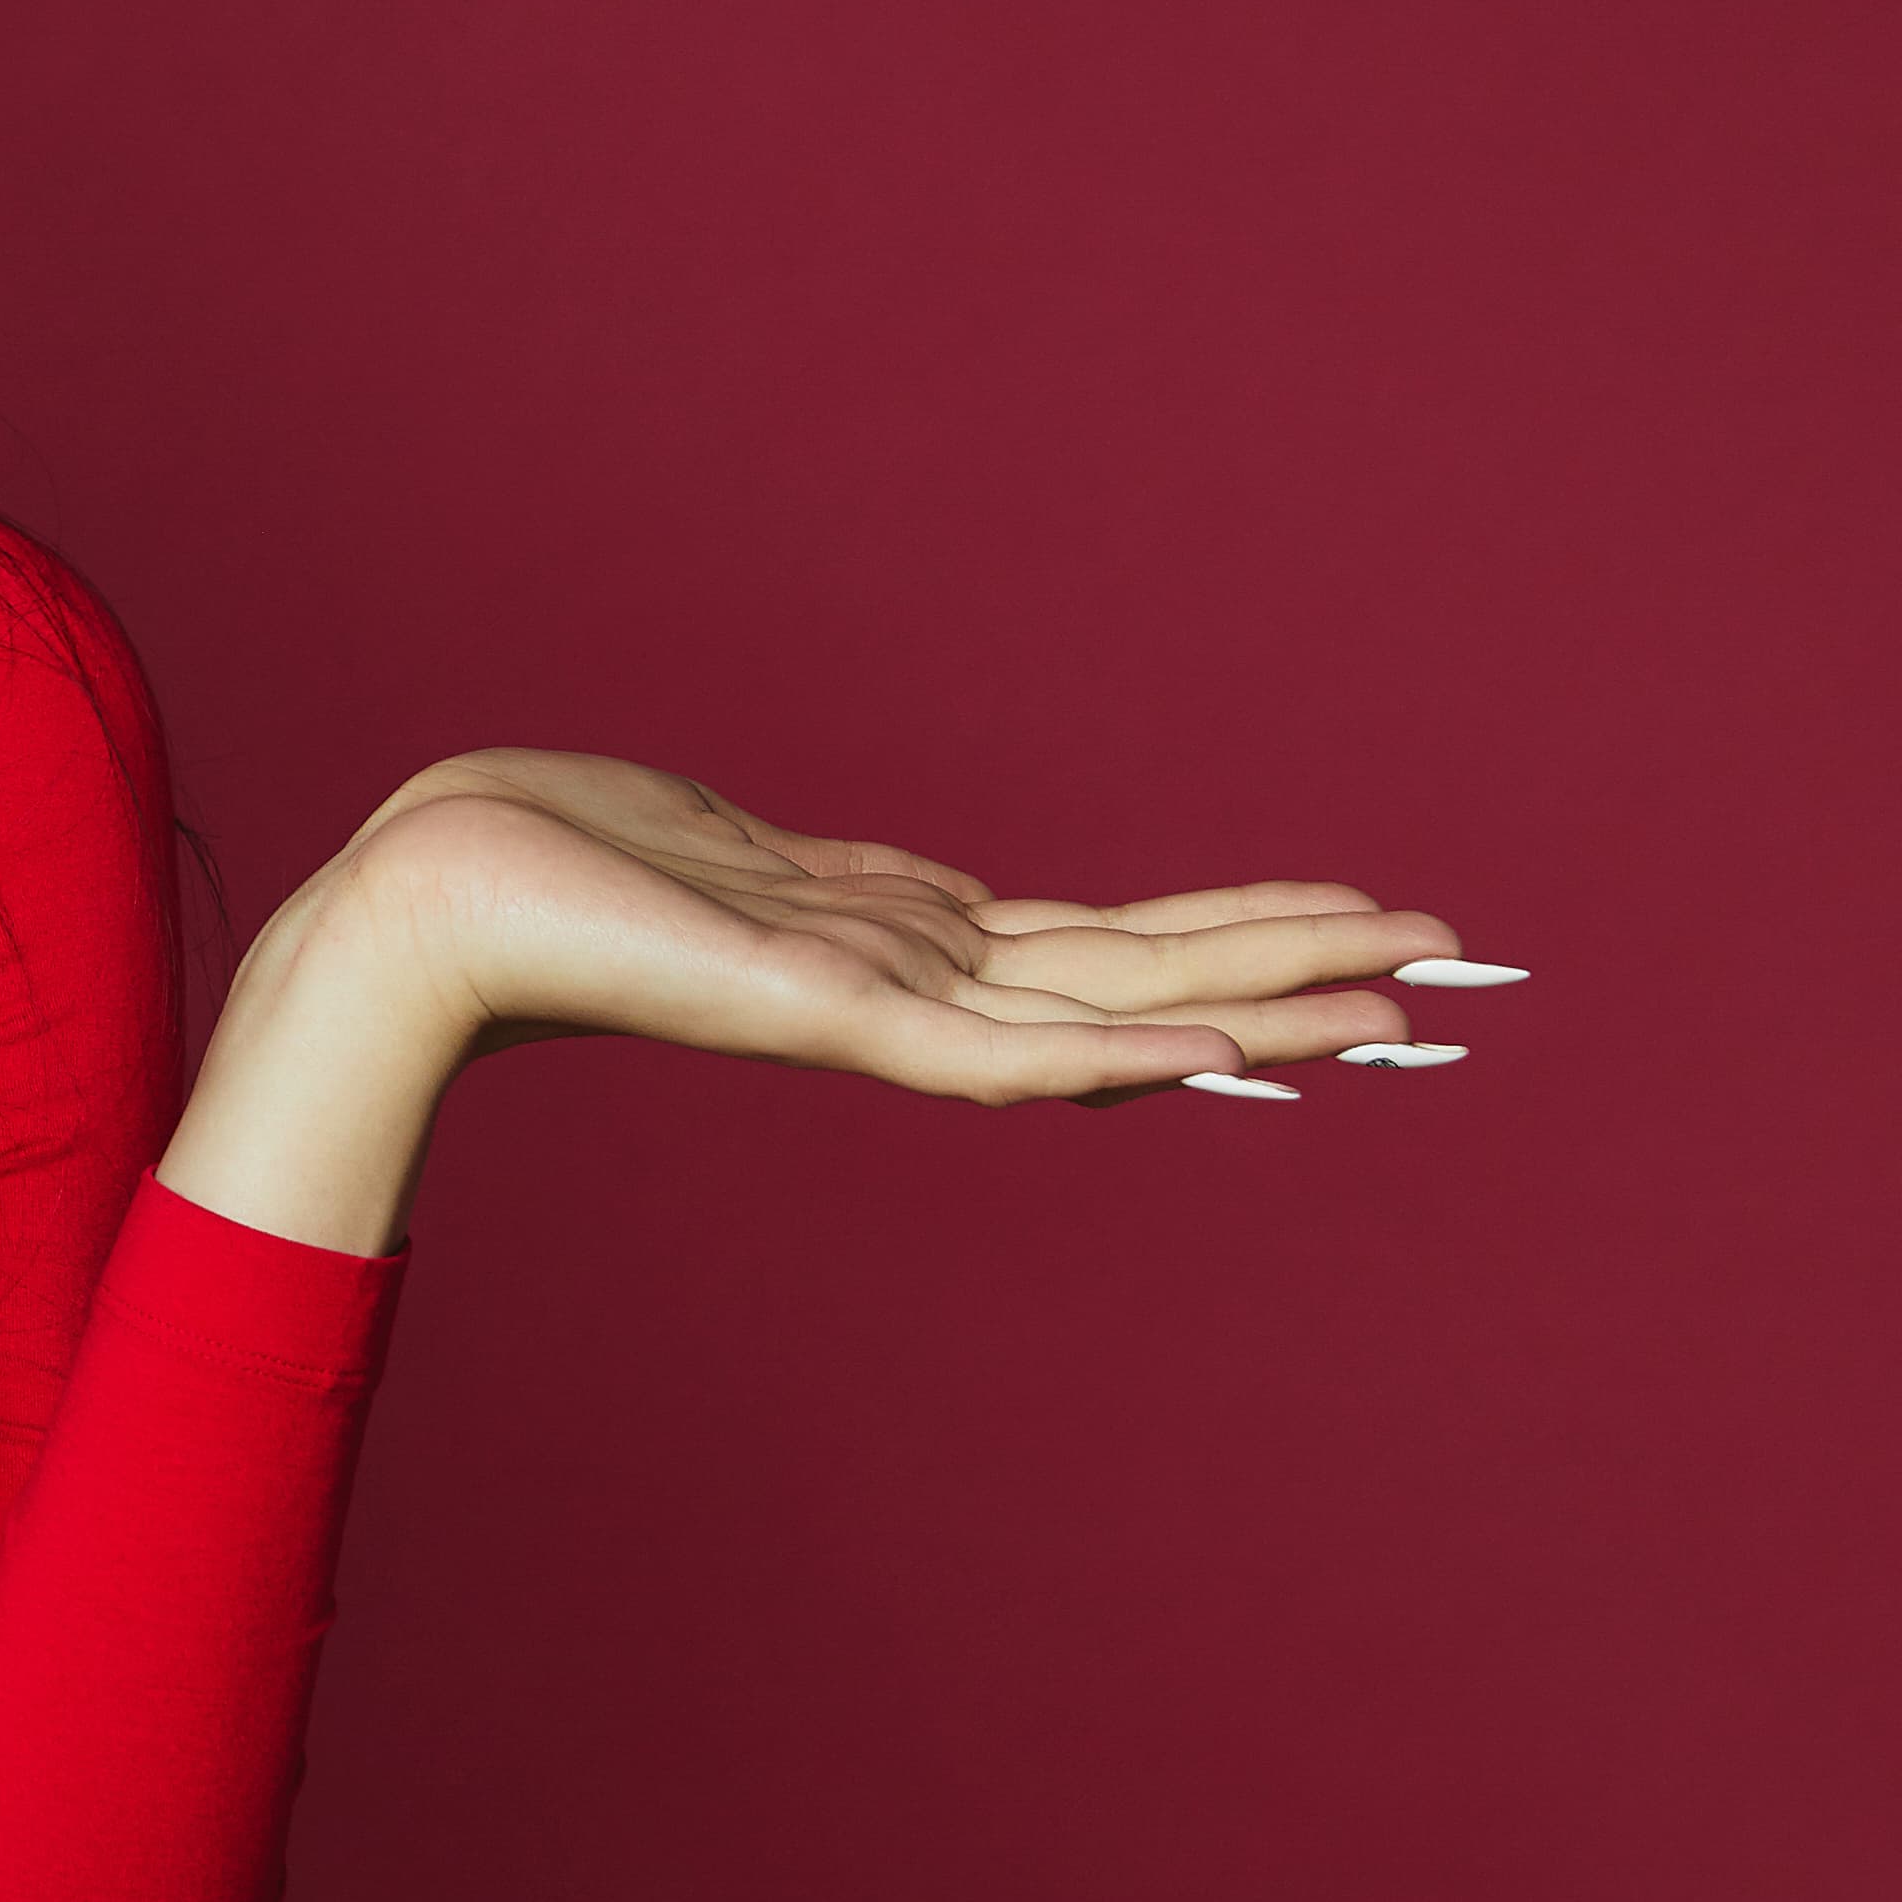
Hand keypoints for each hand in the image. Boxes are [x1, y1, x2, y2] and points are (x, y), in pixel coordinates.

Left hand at [164, 752, 1509, 1256]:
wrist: (439, 894)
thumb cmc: (560, 856)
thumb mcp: (751, 861)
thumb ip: (853, 894)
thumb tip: (927, 897)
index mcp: (904, 940)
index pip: (1113, 946)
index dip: (1247, 937)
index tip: (1376, 936)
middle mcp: (918, 982)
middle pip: (1152, 975)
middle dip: (1306, 970)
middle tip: (1462, 976)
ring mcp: (883, 1005)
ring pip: (1112, 1010)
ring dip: (1257, 1003)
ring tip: (1399, 1005)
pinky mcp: (830, 1016)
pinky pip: (1004, 1044)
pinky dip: (1114, 1044)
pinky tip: (1216, 1046)